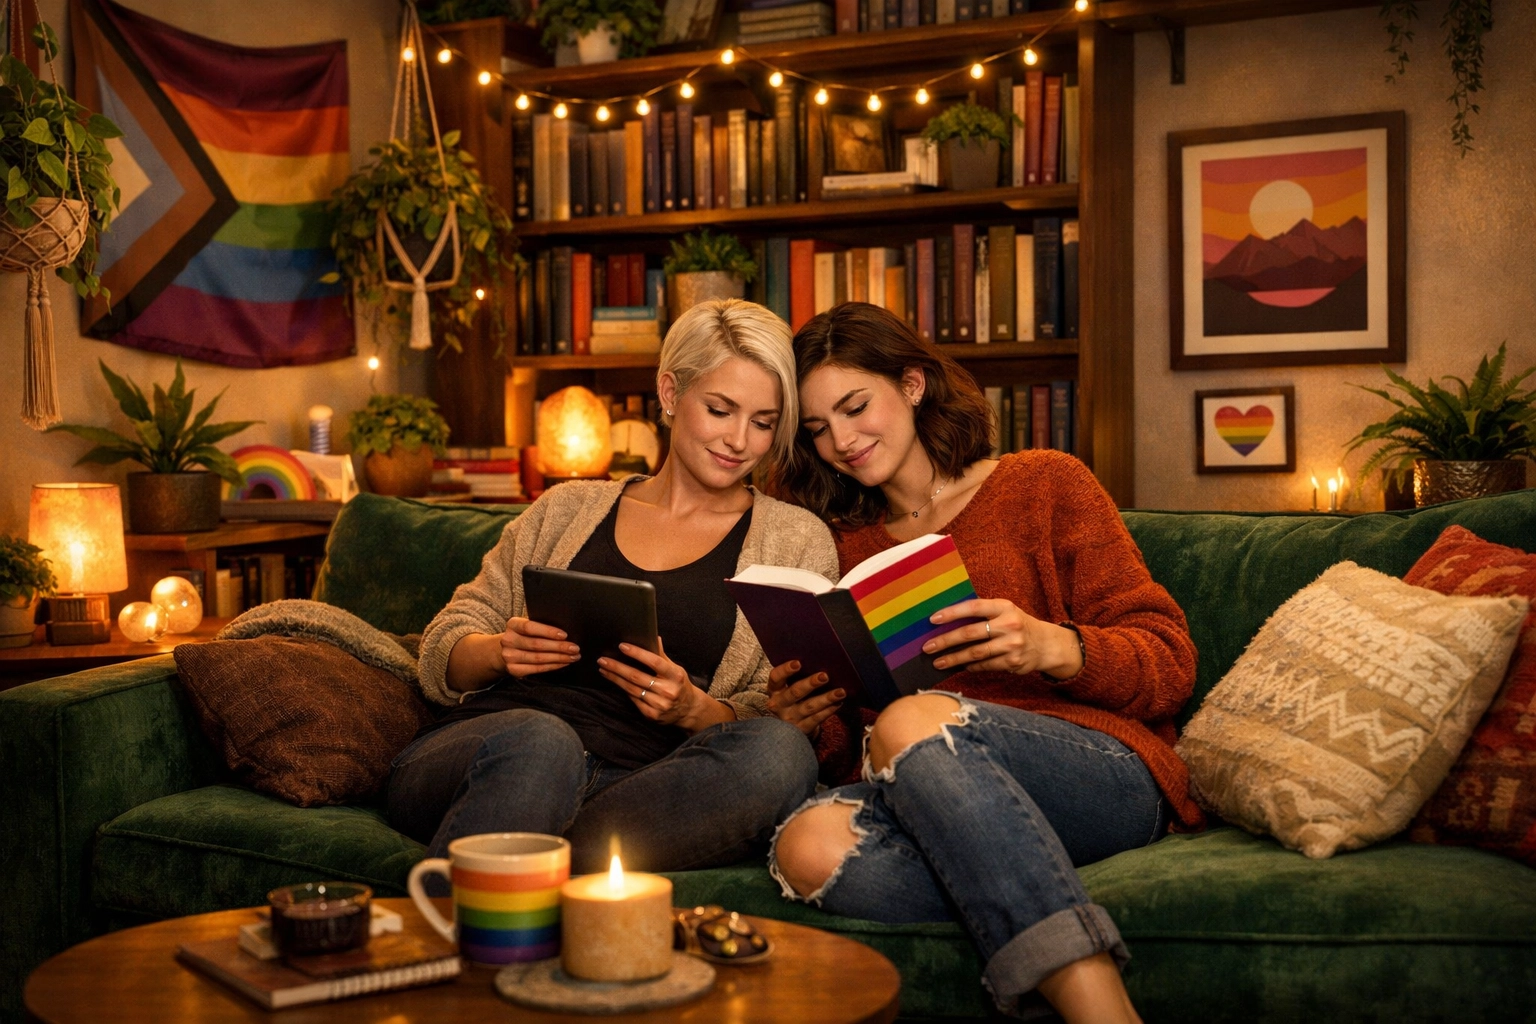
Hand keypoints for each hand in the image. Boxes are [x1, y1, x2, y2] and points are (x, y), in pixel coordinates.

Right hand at [499, 617, 579, 676]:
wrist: (503, 650)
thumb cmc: (524, 635)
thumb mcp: (527, 625)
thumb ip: (540, 624)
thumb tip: (565, 628)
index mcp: (512, 624)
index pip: (529, 627)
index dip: (548, 631)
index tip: (565, 635)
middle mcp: (508, 640)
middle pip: (537, 644)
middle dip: (559, 647)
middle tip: (575, 648)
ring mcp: (509, 656)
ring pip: (538, 658)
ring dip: (559, 658)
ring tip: (573, 656)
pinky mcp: (513, 669)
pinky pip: (537, 669)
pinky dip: (553, 666)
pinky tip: (563, 663)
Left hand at [597, 638, 730, 731]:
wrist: (688, 710)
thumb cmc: (679, 684)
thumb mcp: (675, 669)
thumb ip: (662, 655)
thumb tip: (653, 637)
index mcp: (675, 675)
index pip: (654, 662)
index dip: (637, 653)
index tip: (622, 646)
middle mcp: (668, 690)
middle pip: (637, 677)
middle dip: (617, 667)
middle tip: (602, 660)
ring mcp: (659, 704)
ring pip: (631, 689)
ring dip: (615, 679)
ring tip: (603, 670)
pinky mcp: (652, 715)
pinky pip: (634, 700)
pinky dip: (624, 690)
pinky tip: (616, 682)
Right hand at [766, 660, 844, 735]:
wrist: (787, 729)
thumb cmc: (791, 699)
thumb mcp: (787, 688)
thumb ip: (797, 677)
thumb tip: (818, 660)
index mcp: (774, 689)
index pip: (776, 677)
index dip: (785, 670)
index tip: (798, 663)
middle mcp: (779, 704)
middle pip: (795, 692)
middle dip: (810, 684)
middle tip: (825, 676)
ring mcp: (790, 718)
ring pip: (809, 706)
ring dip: (826, 698)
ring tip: (840, 691)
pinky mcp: (802, 729)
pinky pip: (817, 718)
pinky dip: (829, 710)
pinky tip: (838, 702)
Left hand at [924, 599, 1083, 678]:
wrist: (1046, 644)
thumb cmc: (1016, 624)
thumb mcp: (1004, 612)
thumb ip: (982, 614)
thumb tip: (946, 620)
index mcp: (1003, 607)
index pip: (973, 607)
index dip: (952, 613)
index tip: (933, 619)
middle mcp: (1009, 624)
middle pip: (970, 633)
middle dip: (946, 641)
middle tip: (928, 647)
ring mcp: (1012, 644)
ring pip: (976, 653)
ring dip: (954, 658)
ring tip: (938, 662)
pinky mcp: (1013, 662)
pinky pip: (985, 665)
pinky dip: (971, 666)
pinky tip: (960, 666)